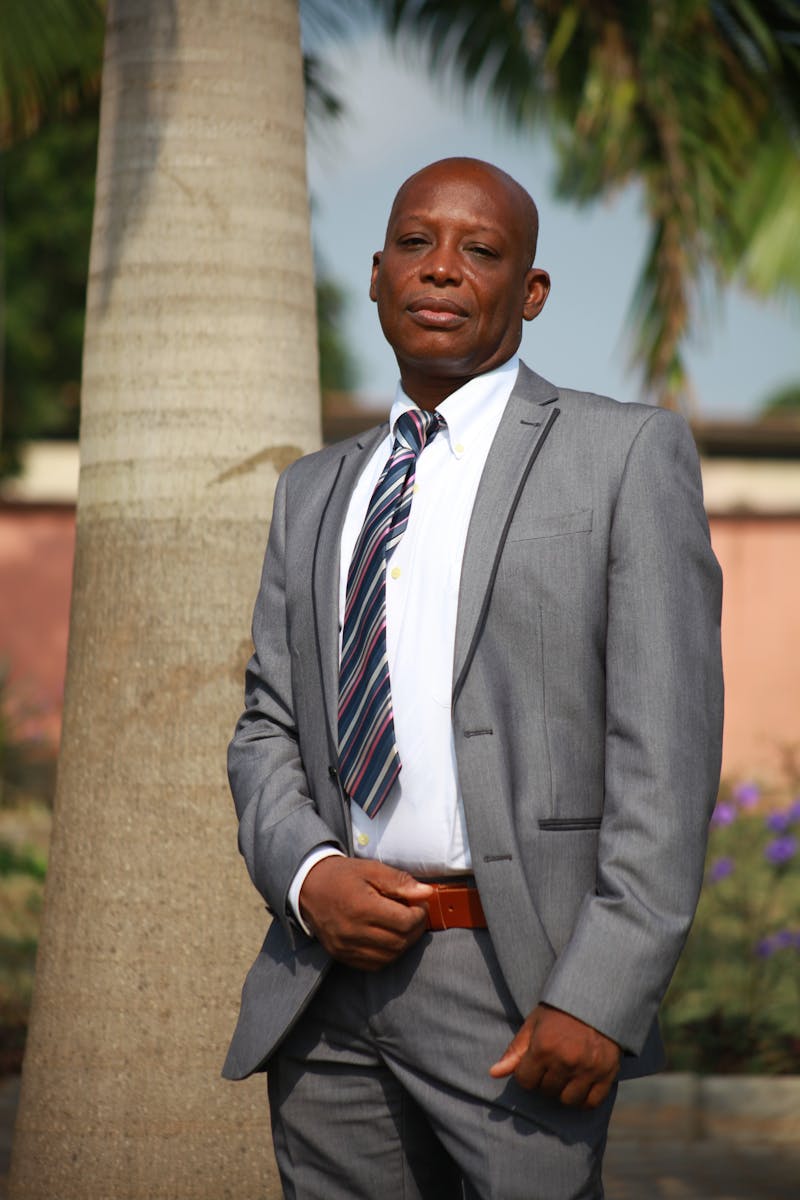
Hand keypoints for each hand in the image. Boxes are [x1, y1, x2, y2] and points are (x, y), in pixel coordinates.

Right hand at [299, 856, 432, 970]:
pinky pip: (374, 964)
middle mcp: (353, 931)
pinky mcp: (341, 956)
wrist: (308, 887)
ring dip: (404, 943)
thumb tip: (426, 893)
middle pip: (400, 941)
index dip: (420, 915)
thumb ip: (400, 882)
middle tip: (416, 915)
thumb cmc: (342, 875)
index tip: (421, 904)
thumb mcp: (371, 869)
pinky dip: (388, 954)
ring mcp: (346, 947)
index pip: (404, 922)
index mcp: (362, 907)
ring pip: (389, 956)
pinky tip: (389, 938)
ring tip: (404, 926)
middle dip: (416, 930)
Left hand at [489, 1003, 620, 1108]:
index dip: (526, 1074)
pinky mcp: (607, 1074)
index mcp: (544, 1047)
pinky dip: (584, 1099)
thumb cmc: (559, 1012)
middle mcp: (566, 1061)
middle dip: (544, 1081)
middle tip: (551, 1066)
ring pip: (567, 1100)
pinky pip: (591, 1102)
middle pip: (546, 1091)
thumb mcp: (533, 1024)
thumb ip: (515, 1051)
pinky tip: (580, 1086)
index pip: (525, 1081)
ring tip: (565, 1076)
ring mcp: (587, 1069)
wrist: (596, 1000)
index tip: (533, 1064)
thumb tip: (493, 1073)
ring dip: (563, 1092)